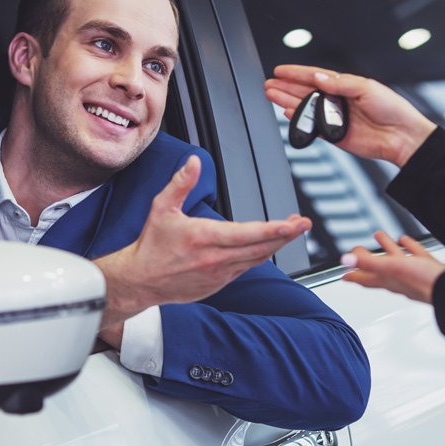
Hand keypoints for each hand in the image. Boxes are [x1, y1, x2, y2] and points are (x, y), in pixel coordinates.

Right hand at [95, 155, 311, 332]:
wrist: (141, 280)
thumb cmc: (152, 245)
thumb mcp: (162, 208)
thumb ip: (181, 183)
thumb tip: (194, 162)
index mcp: (205, 238)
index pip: (248, 234)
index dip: (274, 229)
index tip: (292, 224)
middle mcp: (216, 259)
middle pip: (260, 247)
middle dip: (286, 235)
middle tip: (303, 224)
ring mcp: (220, 274)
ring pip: (257, 259)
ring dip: (276, 244)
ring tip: (291, 230)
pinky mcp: (220, 283)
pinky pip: (246, 268)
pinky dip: (260, 255)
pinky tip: (268, 245)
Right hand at [264, 64, 435, 166]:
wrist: (402, 136)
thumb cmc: (393, 109)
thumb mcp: (367, 88)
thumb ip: (341, 84)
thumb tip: (319, 78)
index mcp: (346, 85)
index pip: (315, 76)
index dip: (297, 72)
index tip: (280, 70)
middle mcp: (338, 100)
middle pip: (305, 91)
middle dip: (286, 86)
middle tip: (269, 83)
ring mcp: (334, 117)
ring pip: (305, 107)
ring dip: (288, 100)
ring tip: (271, 94)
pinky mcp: (334, 135)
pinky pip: (312, 126)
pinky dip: (300, 119)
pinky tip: (287, 112)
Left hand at [340, 231, 444, 303]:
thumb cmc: (422, 281)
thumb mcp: (390, 267)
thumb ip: (367, 262)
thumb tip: (345, 259)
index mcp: (386, 279)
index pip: (364, 279)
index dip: (352, 275)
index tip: (344, 274)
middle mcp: (398, 278)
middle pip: (377, 269)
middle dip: (367, 260)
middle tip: (358, 252)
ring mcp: (413, 274)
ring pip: (395, 260)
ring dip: (387, 248)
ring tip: (380, 237)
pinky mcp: (427, 269)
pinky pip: (414, 256)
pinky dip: (408, 247)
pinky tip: (406, 241)